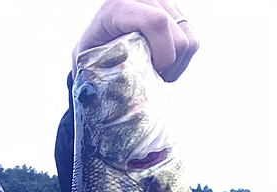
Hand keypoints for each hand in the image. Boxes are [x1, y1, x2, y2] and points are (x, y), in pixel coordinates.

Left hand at [72, 0, 197, 81]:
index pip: (156, 23)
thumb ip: (98, 74)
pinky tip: (164, 64)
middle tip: (151, 78)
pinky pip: (193, 39)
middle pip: (178, 37)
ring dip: (177, 65)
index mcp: (120, 6)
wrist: (97, 39)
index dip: (162, 55)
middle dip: (169, 66)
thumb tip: (108, 94)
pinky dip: (182, 59)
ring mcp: (163, 2)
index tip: (151, 72)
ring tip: (157, 73)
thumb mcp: (87, 62)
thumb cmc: (90, 54)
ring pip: (189, 40)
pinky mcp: (175, 11)